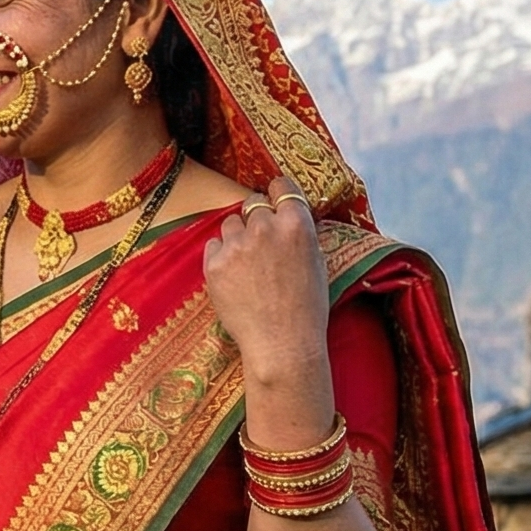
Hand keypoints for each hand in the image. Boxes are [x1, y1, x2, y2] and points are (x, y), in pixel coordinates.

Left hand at [202, 176, 329, 384]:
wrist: (282, 344)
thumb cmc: (307, 308)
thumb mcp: (316, 262)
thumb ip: (300, 233)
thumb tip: (287, 214)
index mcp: (296, 224)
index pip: (281, 186)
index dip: (278, 192)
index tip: (275, 199)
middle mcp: (264, 228)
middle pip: (253, 203)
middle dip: (257, 217)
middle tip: (261, 240)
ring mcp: (236, 245)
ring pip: (231, 223)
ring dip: (238, 236)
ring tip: (249, 265)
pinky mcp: (214, 264)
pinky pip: (214, 245)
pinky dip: (222, 256)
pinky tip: (235, 277)